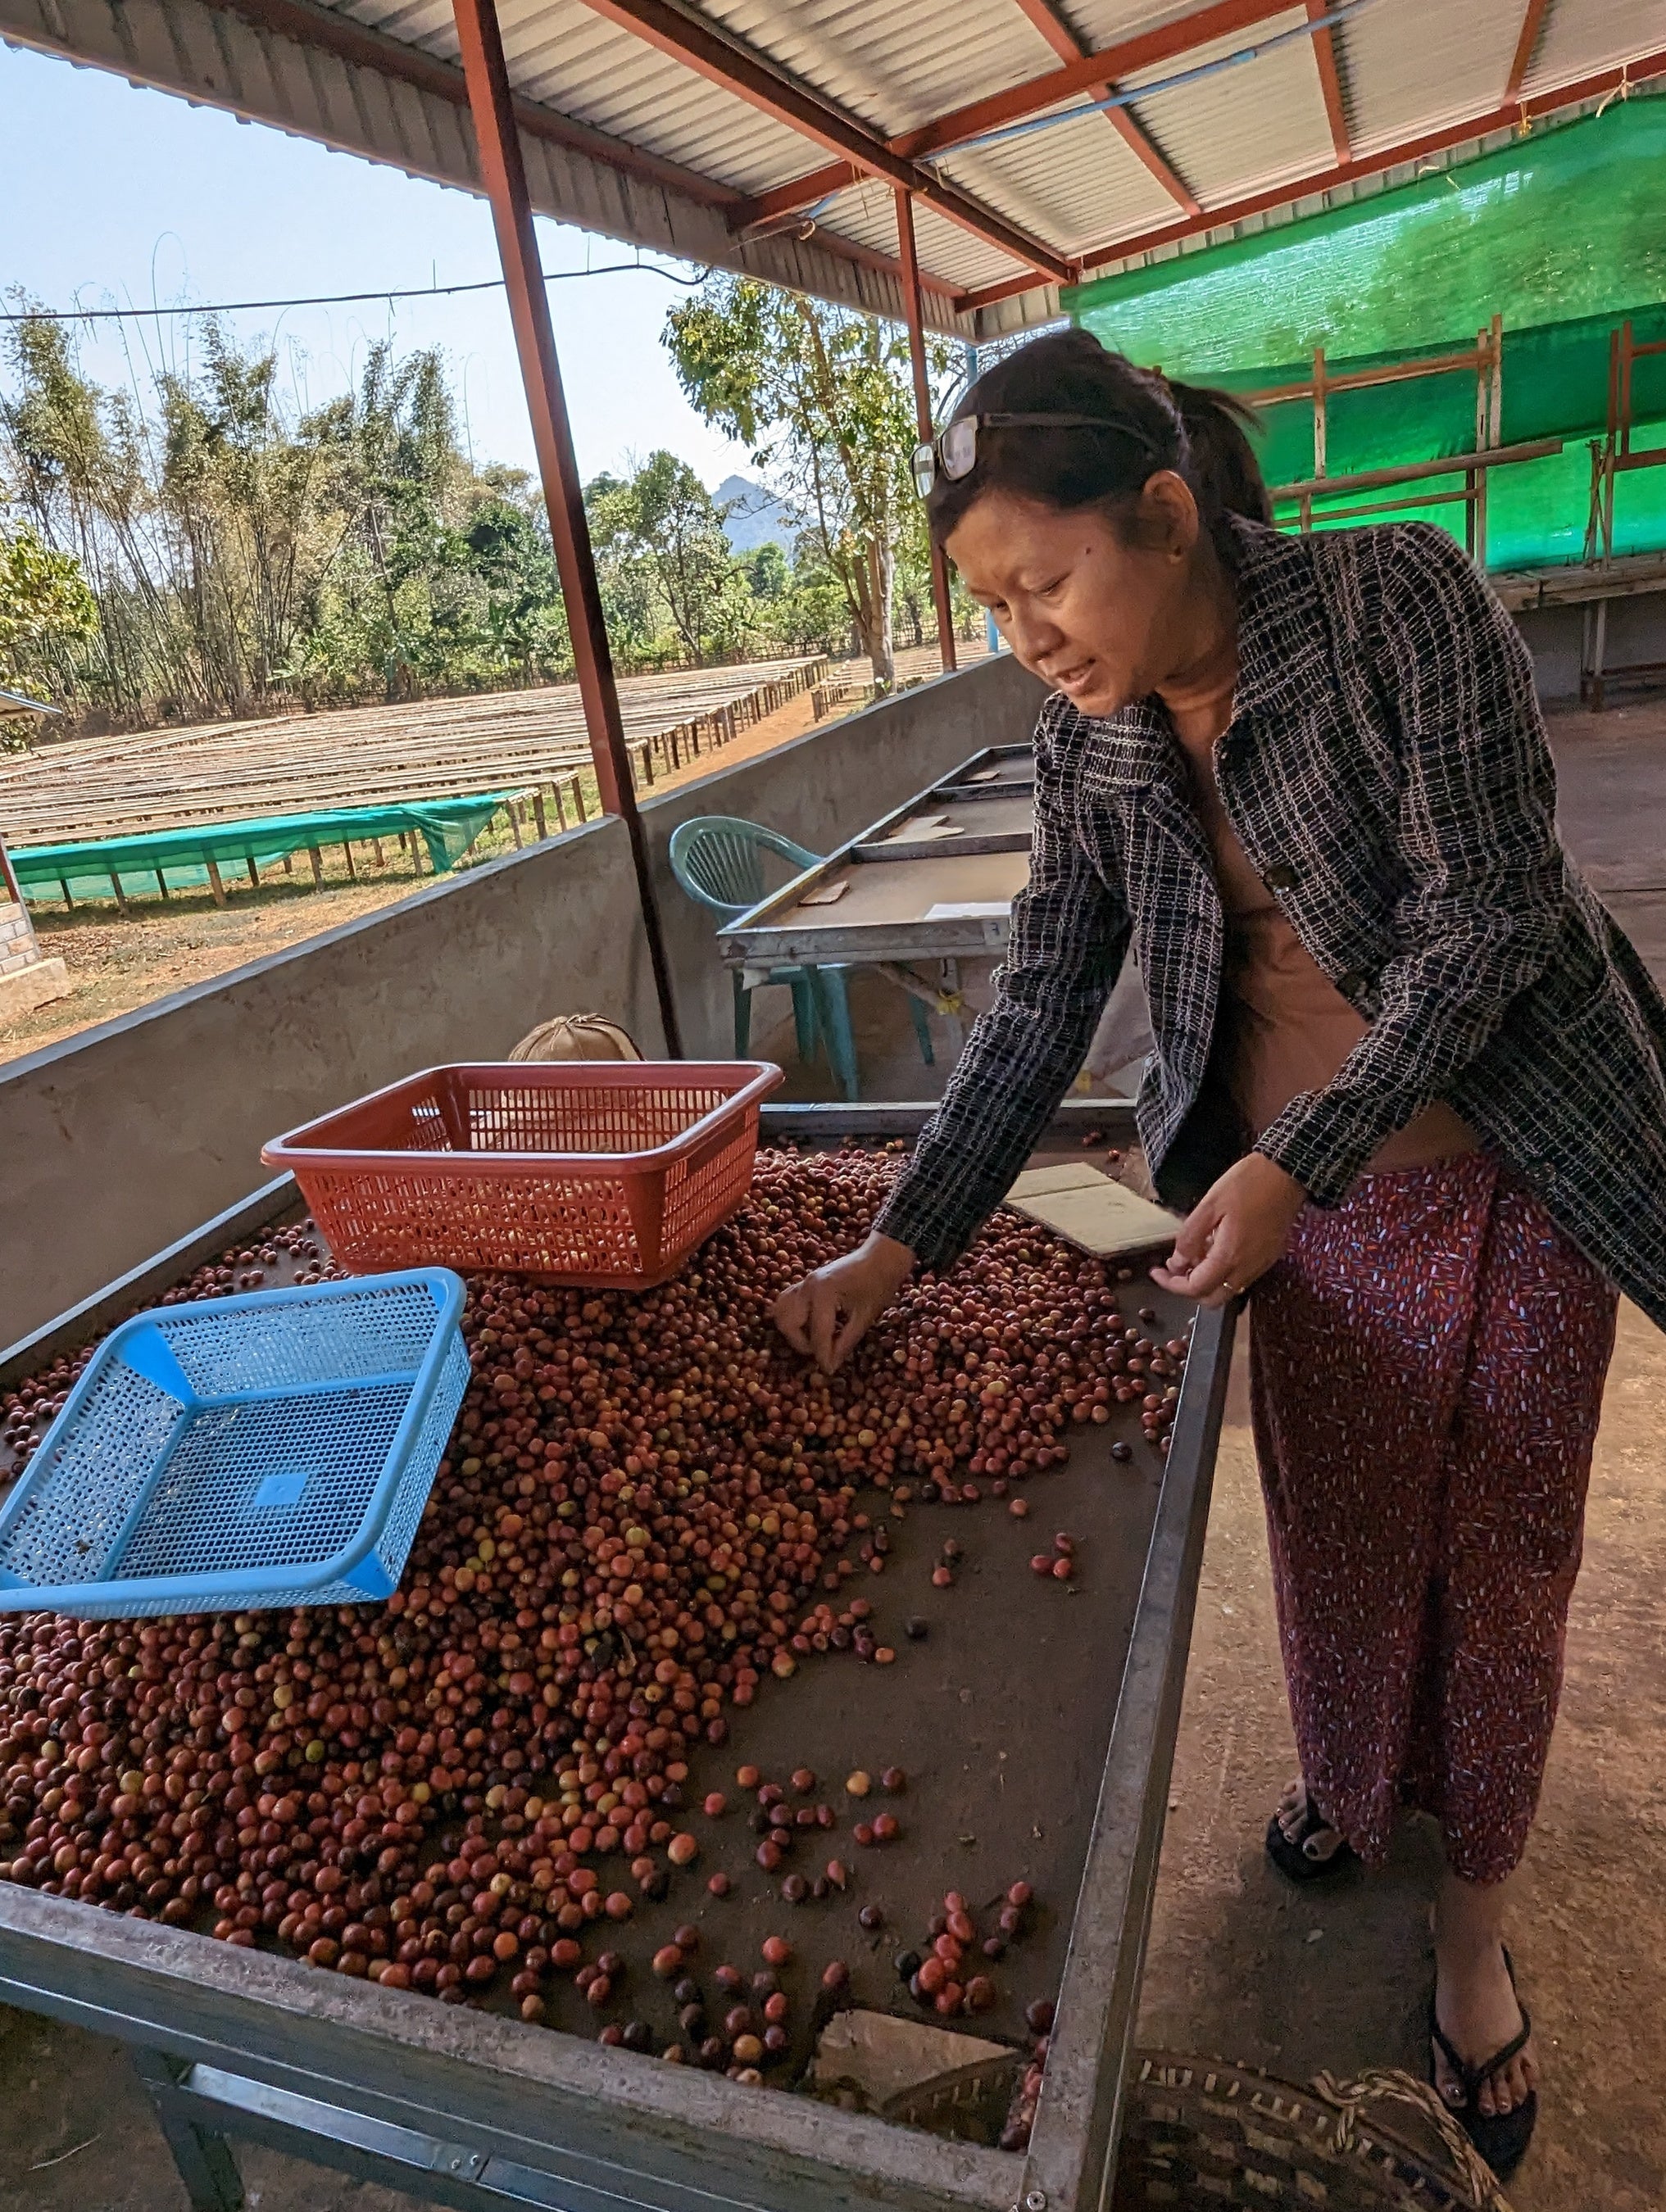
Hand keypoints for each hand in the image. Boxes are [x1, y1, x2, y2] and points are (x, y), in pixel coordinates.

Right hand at [774, 1232, 915, 1373]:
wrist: (880, 1258)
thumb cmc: (877, 1286)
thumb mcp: (865, 1318)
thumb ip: (845, 1342)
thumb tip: (830, 1366)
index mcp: (824, 1294)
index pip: (817, 1334)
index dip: (823, 1356)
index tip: (829, 1371)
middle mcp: (807, 1286)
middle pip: (788, 1324)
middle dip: (803, 1343)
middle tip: (823, 1350)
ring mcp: (803, 1282)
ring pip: (781, 1312)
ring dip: (793, 1330)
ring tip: (814, 1337)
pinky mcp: (804, 1282)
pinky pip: (786, 1302)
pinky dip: (792, 1317)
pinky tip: (811, 1325)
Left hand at [1149, 1152, 1304, 1307]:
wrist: (1288, 1173)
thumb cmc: (1247, 1183)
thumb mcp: (1209, 1205)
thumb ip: (1190, 1237)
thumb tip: (1177, 1263)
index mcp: (1230, 1256)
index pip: (1195, 1288)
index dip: (1171, 1284)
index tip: (1157, 1272)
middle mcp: (1248, 1268)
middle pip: (1213, 1299)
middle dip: (1189, 1288)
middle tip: (1174, 1268)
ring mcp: (1261, 1264)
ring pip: (1228, 1290)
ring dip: (1207, 1281)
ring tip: (1193, 1255)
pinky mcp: (1269, 1256)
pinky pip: (1242, 1277)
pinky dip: (1223, 1272)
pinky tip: (1215, 1249)